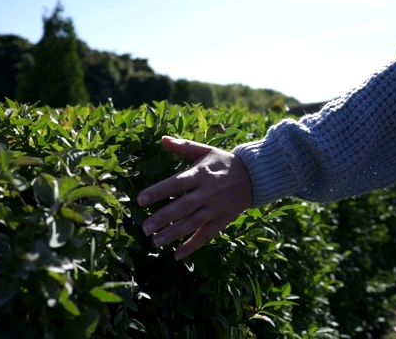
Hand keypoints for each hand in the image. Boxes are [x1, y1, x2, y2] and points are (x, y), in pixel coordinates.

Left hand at [138, 136, 251, 259]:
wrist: (254, 176)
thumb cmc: (223, 162)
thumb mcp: (205, 151)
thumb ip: (183, 146)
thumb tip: (162, 140)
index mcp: (200, 174)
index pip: (176, 184)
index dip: (158, 192)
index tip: (140, 200)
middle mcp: (207, 193)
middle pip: (182, 207)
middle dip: (163, 218)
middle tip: (144, 228)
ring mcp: (215, 209)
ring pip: (192, 224)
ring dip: (173, 234)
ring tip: (155, 242)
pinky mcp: (221, 221)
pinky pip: (205, 236)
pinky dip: (192, 246)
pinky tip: (177, 255)